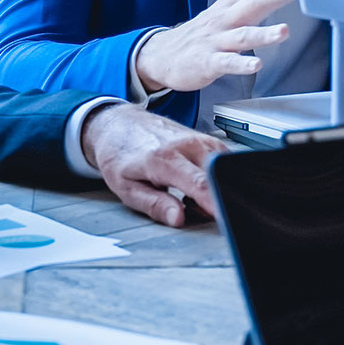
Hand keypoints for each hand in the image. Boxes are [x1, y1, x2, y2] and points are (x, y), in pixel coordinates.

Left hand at [81, 104, 224, 226]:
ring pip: (224, 169)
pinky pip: (223, 161)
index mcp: (163, 159)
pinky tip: (198, 183)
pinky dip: (217, 178)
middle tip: (193, 211)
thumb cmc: (121, 156)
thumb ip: (154, 205)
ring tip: (189, 197)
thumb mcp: (127, 188)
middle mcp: (186, 145)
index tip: (224, 217)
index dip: (215, 202)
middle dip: (217, 200)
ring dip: (216, 189)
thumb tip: (178, 219)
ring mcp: (200, 139)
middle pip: (218, 175)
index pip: (198, 183)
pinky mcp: (207, 139)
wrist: (119, 124)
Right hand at [136, 0, 319, 92]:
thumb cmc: (203, 34)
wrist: (163, 55)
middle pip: (253, 2)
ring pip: (242, 35)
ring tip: (283, 31)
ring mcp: (216, 40)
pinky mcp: (207, 62)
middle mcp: (225, 18)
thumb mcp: (228, 12)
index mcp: (232, 4)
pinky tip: (256, 66)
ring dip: (263, 33)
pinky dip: (242, 64)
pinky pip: (226, 63)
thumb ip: (256, 4)